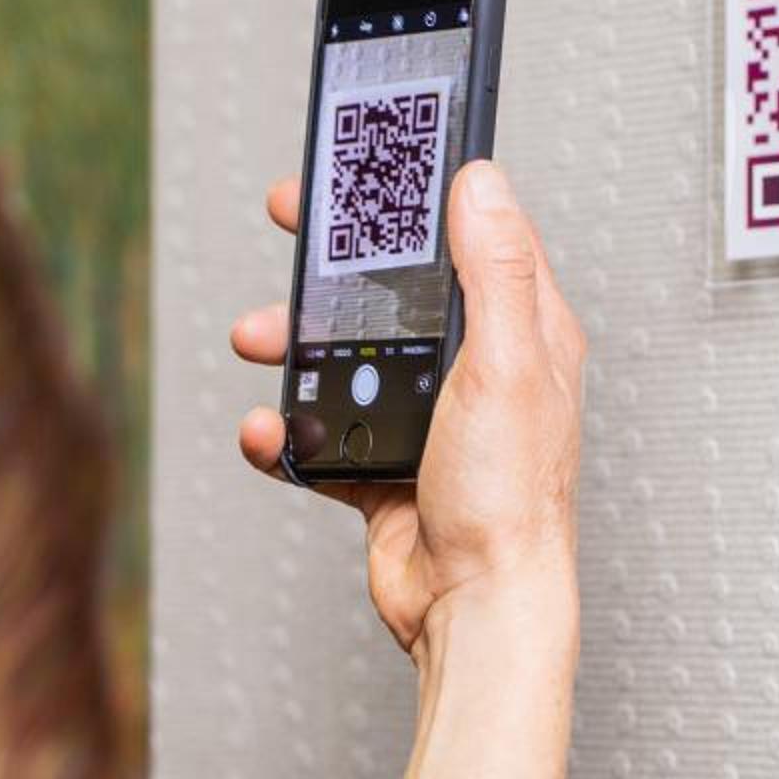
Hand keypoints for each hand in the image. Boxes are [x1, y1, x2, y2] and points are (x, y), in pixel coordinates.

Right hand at [231, 160, 585, 660]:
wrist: (476, 608)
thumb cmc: (511, 501)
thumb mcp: (505, 364)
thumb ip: (494, 271)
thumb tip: (483, 182)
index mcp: (521, 334)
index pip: (469, 236)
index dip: (416, 196)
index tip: (365, 169)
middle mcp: (477, 372)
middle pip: (396, 291)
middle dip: (335, 263)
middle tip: (292, 225)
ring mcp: (430, 421)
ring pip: (348, 358)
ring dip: (295, 345)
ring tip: (258, 338)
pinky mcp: (389, 471)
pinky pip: (323, 433)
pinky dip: (286, 429)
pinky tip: (266, 428)